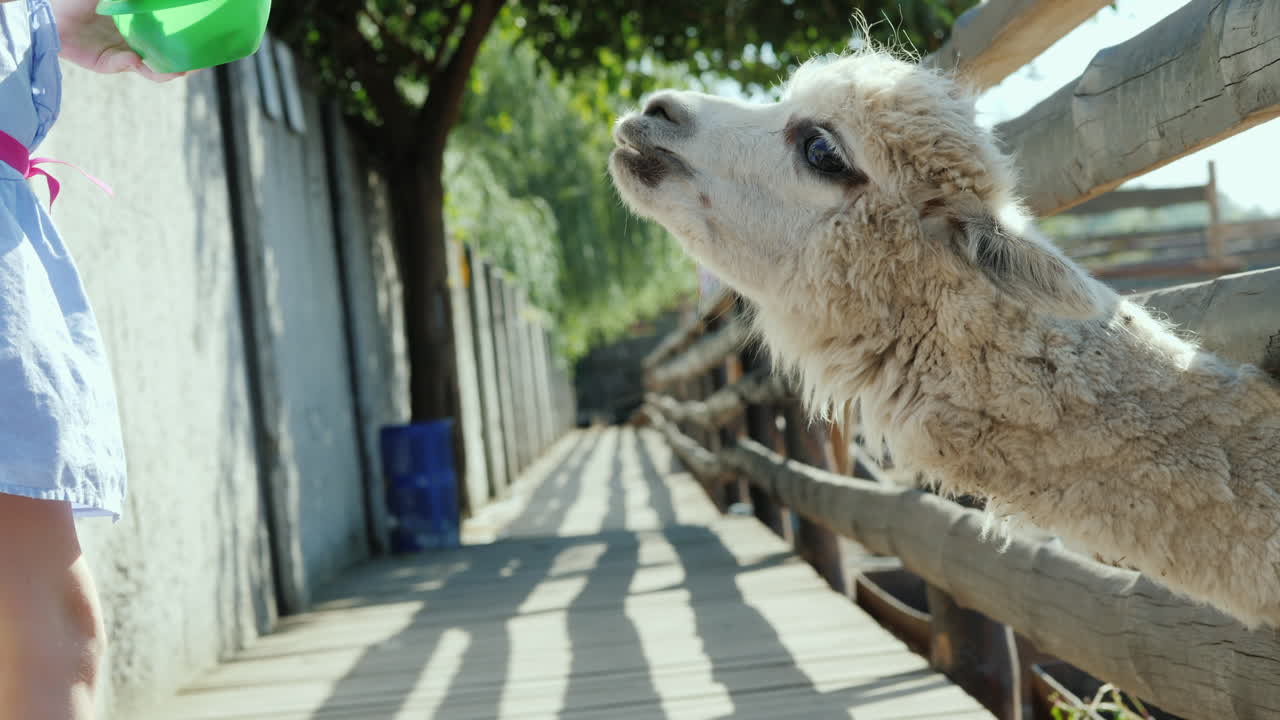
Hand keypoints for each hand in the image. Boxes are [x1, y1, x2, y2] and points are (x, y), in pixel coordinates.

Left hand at [49, 0, 185, 81]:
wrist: (51, 7)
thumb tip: (167, 1)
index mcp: (139, 25)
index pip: (168, 39)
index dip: (186, 44)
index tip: (204, 47)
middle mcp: (133, 41)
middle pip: (164, 58)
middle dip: (182, 65)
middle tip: (198, 65)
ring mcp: (120, 53)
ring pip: (149, 68)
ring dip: (163, 71)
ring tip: (177, 71)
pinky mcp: (104, 63)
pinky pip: (122, 65)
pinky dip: (129, 63)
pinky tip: (135, 59)